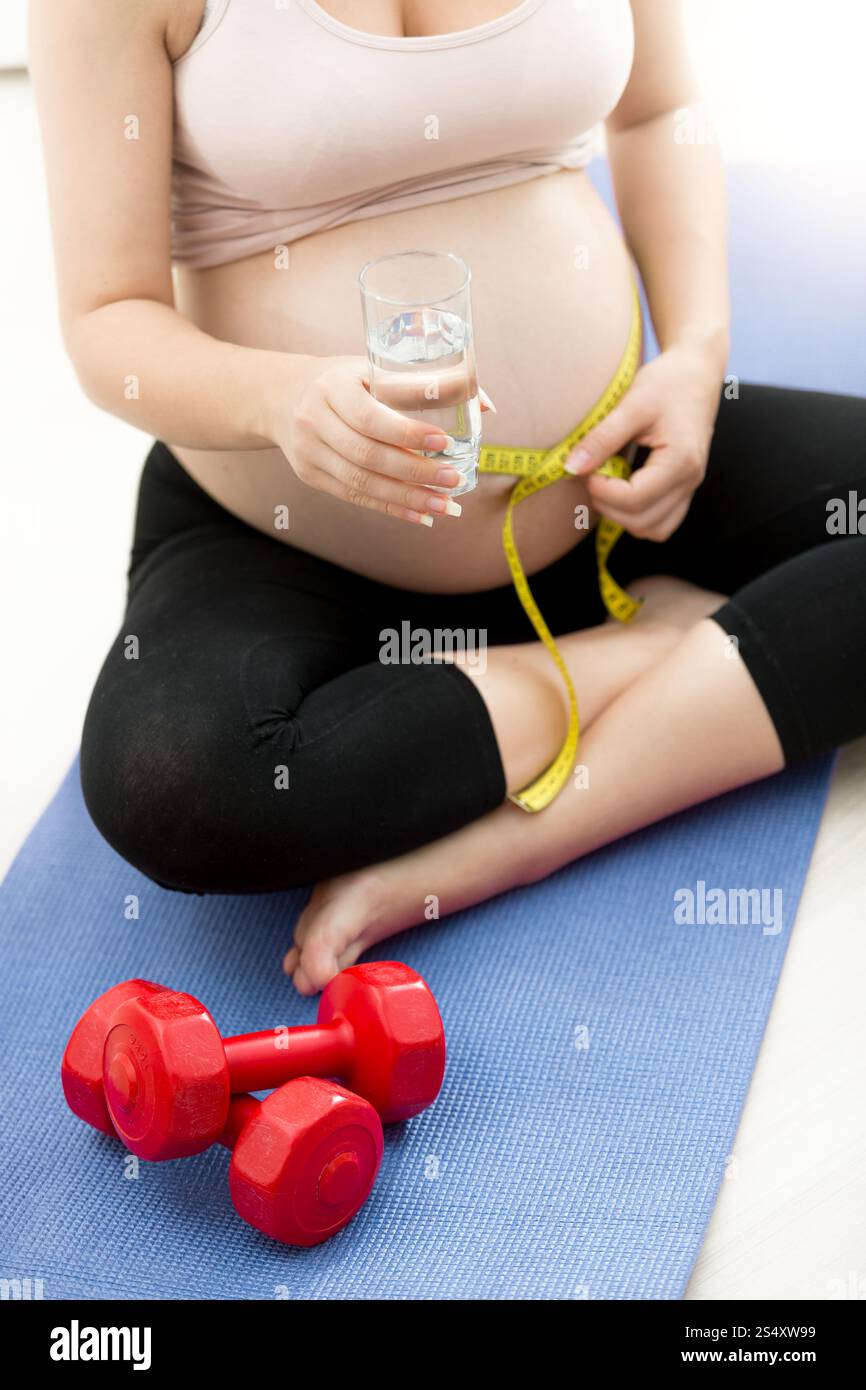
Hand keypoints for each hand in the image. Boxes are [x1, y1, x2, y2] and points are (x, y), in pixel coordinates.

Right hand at [268, 354, 492, 527]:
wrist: (281, 397)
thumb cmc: (344, 380)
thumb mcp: (373, 368)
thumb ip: (424, 385)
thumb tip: (485, 405)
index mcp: (332, 386)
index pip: (370, 417)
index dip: (408, 433)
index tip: (445, 442)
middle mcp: (314, 420)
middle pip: (368, 455)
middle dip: (416, 472)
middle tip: (455, 480)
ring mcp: (309, 453)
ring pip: (362, 483)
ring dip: (408, 498)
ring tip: (446, 505)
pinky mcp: (311, 476)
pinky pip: (355, 498)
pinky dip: (392, 508)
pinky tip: (422, 515)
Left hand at [563, 342, 723, 541]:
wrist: (696, 373)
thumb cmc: (667, 383)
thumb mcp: (631, 404)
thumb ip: (601, 438)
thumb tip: (570, 468)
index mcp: (681, 461)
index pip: (635, 499)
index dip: (602, 490)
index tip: (586, 467)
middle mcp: (690, 480)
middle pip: (642, 522)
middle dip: (608, 505)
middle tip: (594, 473)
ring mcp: (690, 488)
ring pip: (653, 530)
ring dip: (622, 516)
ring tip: (609, 482)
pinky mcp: (684, 489)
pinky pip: (661, 522)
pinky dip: (638, 516)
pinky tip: (623, 489)